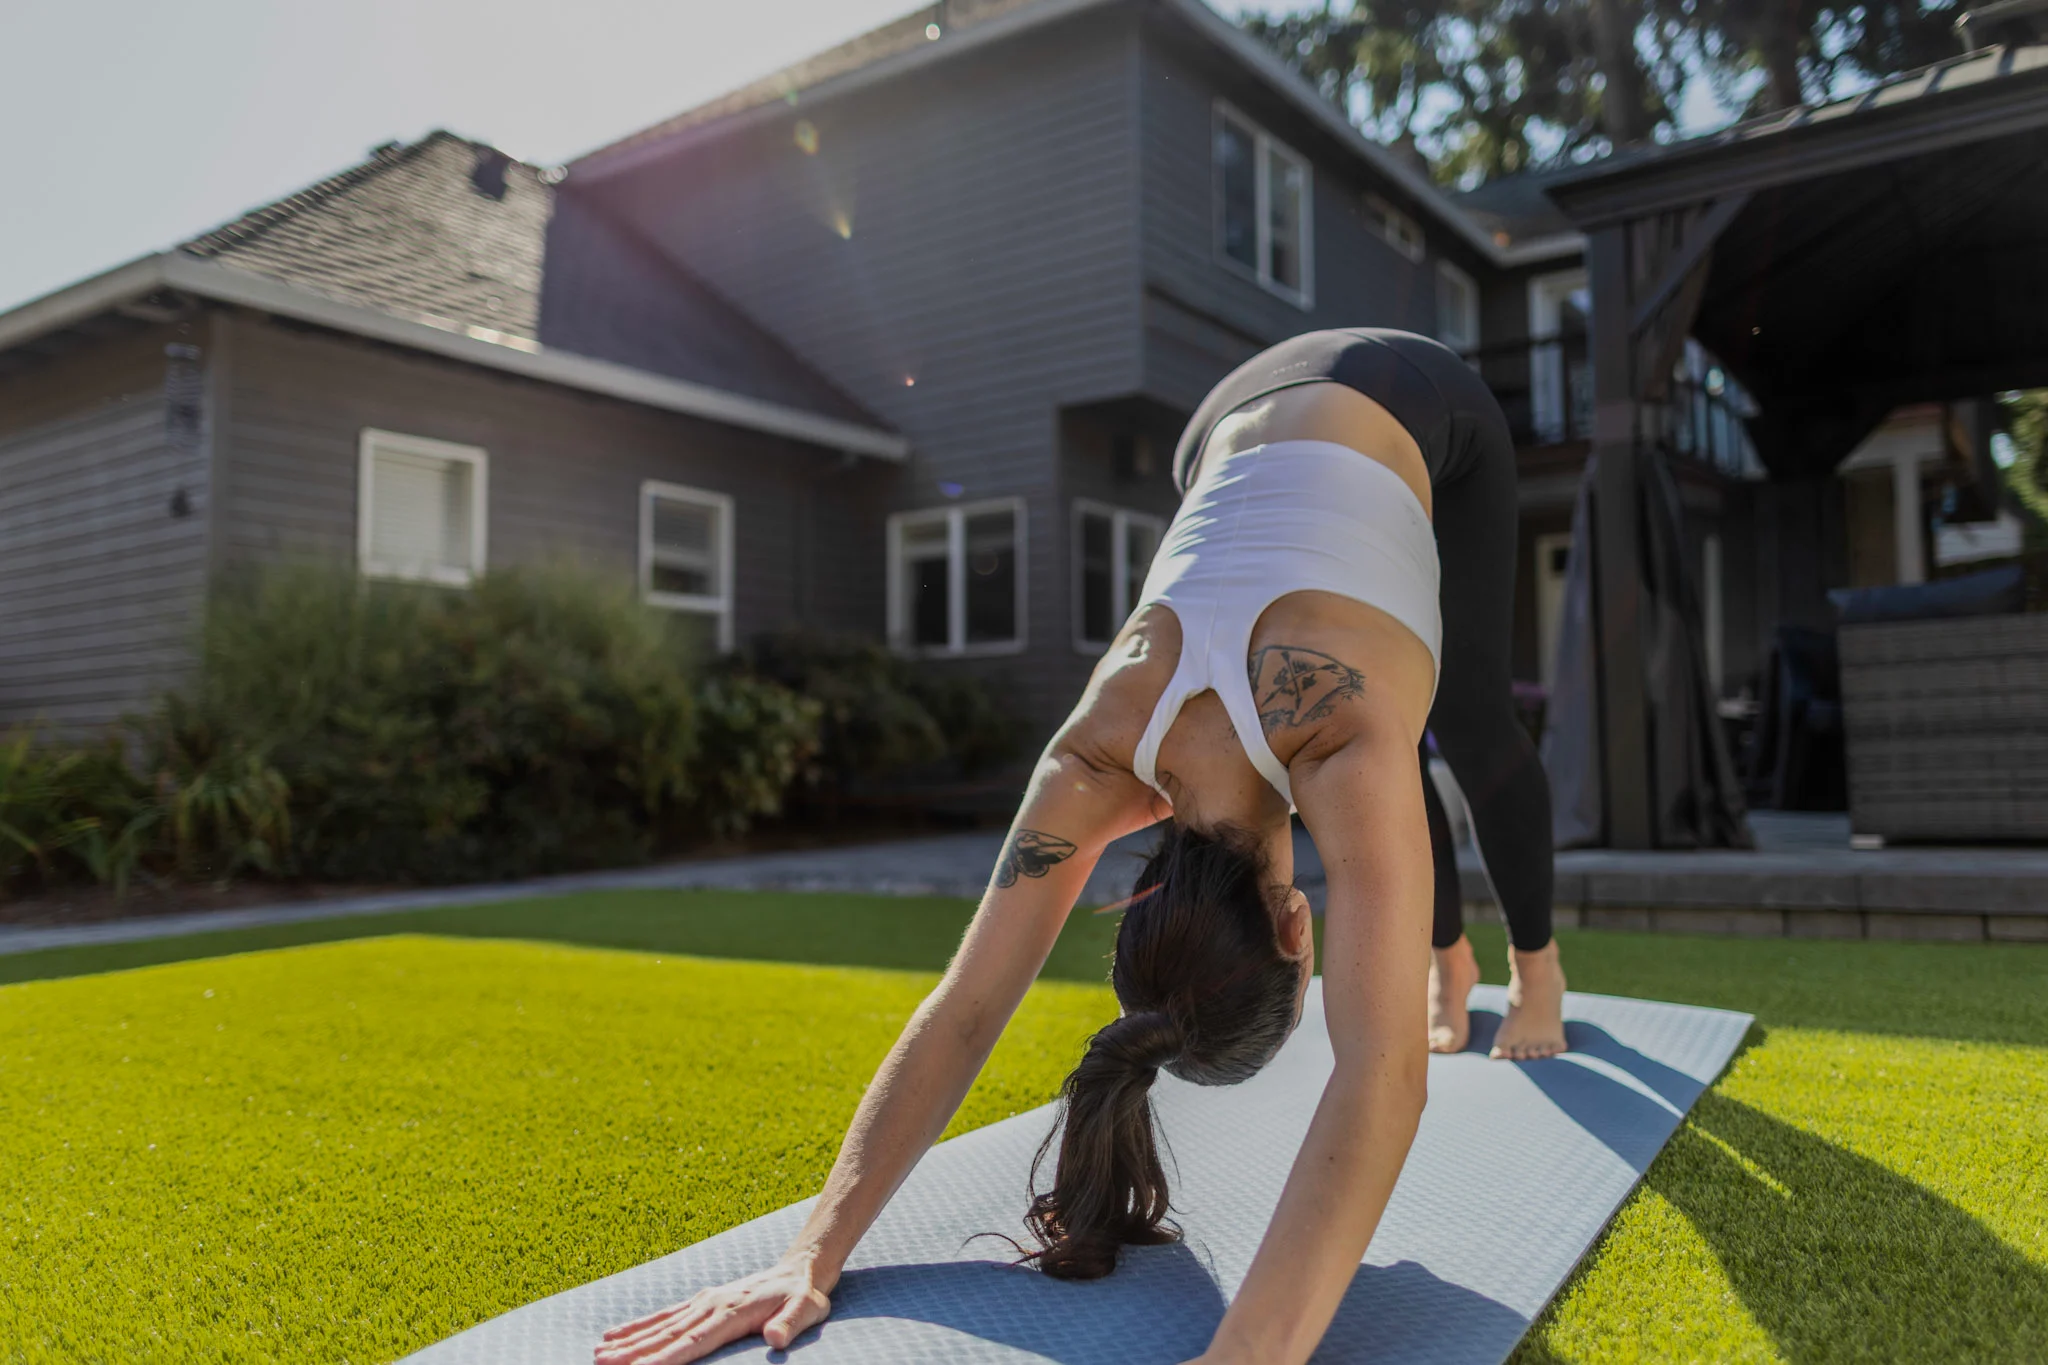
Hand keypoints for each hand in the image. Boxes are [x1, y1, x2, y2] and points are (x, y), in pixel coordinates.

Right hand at [594, 1260, 831, 1363]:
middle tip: (601, 1364)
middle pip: (667, 1335)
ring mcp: (703, 1302)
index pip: (692, 1343)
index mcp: (731, 1313)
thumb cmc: (804, 1296)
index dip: (664, 1359)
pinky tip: (616, 1335)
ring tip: (598, 1354)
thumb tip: (775, 1338)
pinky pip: (664, 1317)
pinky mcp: (700, 1301)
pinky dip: (638, 1326)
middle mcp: (710, 1306)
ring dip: (628, 1341)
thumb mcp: (808, 1309)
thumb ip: (791, 1324)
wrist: (800, 1268)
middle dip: (633, 1353)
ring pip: (659, 1326)